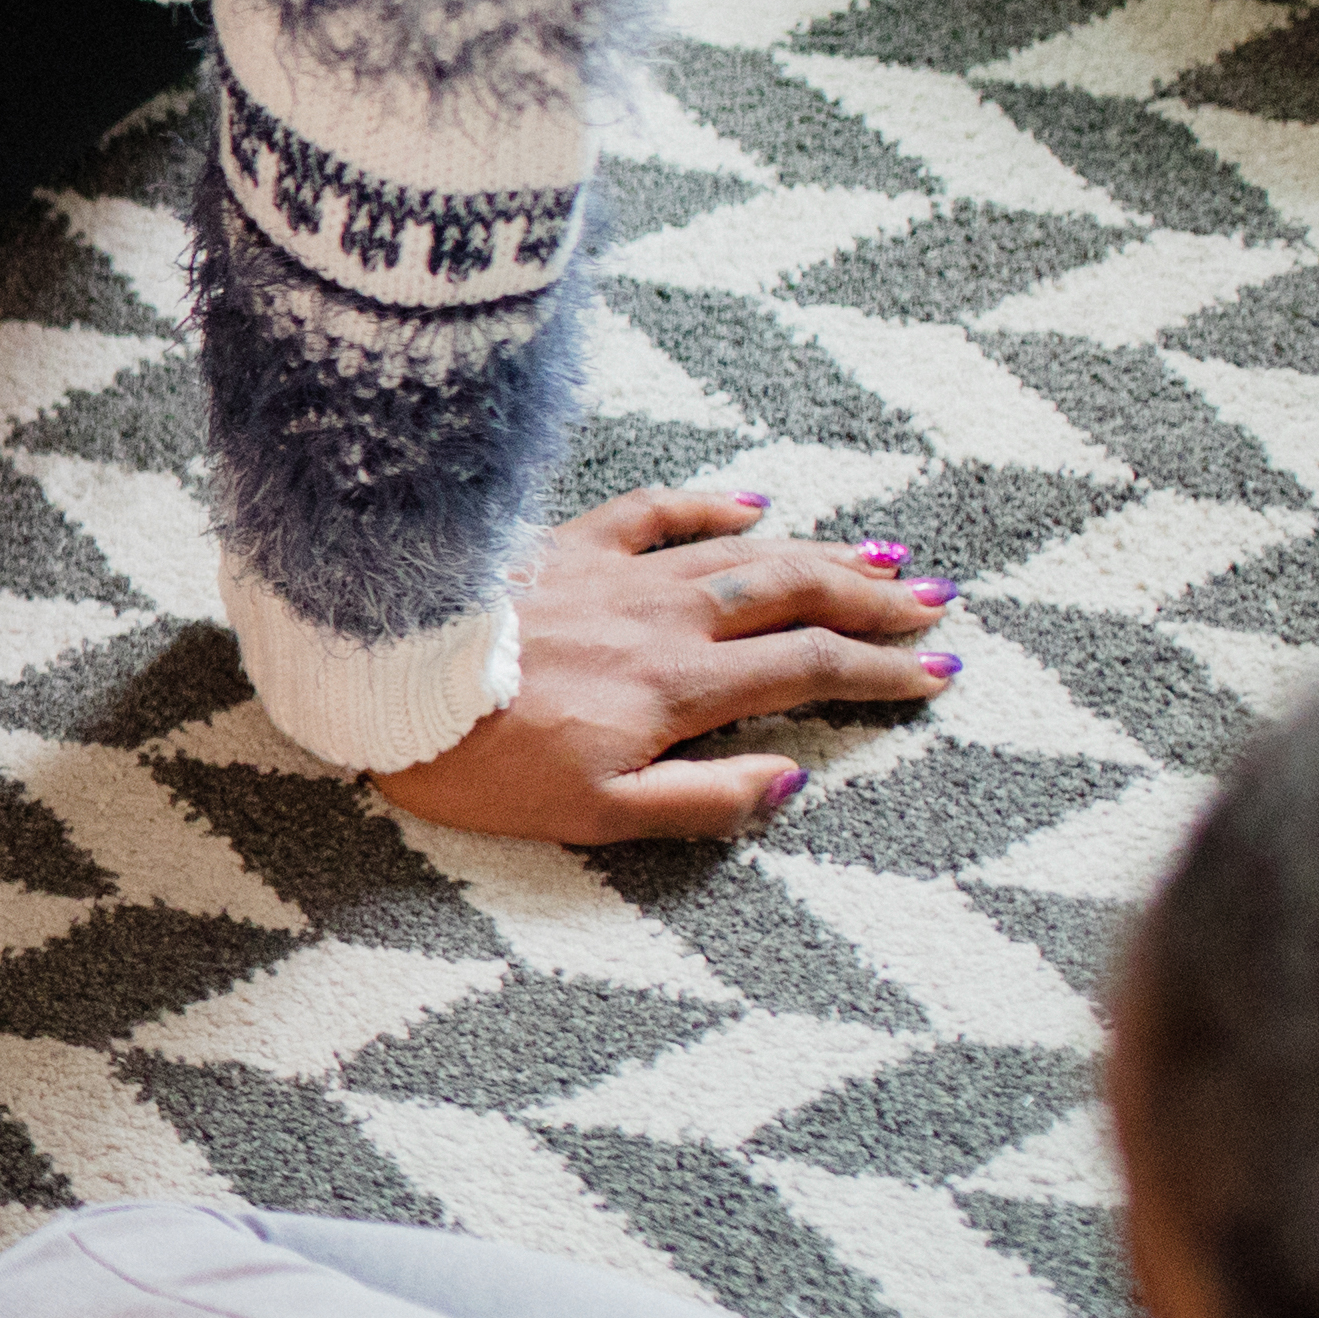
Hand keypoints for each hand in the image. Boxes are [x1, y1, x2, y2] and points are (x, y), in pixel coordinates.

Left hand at [371, 485, 959, 845]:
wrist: (383, 684)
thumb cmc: (482, 764)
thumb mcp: (595, 815)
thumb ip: (699, 802)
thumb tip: (787, 782)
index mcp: (681, 688)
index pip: (809, 672)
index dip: (880, 675)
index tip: (936, 676)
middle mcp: (665, 618)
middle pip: (795, 596)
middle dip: (873, 601)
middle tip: (933, 607)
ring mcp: (617, 572)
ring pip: (742, 550)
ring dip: (819, 551)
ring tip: (883, 554)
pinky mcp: (564, 545)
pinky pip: (654, 511)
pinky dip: (711, 505)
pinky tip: (751, 502)